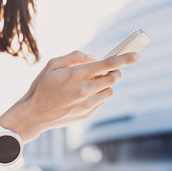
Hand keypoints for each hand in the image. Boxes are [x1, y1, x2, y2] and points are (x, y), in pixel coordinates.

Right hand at [0, 50, 140, 142]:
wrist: (34, 114)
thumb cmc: (41, 86)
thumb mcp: (52, 64)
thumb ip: (75, 56)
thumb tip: (94, 56)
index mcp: (77, 74)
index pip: (108, 64)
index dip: (125, 58)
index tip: (137, 56)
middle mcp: (85, 90)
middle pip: (114, 77)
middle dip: (116, 71)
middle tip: (109, 69)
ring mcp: (87, 104)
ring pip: (109, 91)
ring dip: (105, 84)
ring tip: (91, 84)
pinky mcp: (86, 114)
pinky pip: (101, 102)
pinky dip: (97, 96)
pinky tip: (82, 96)